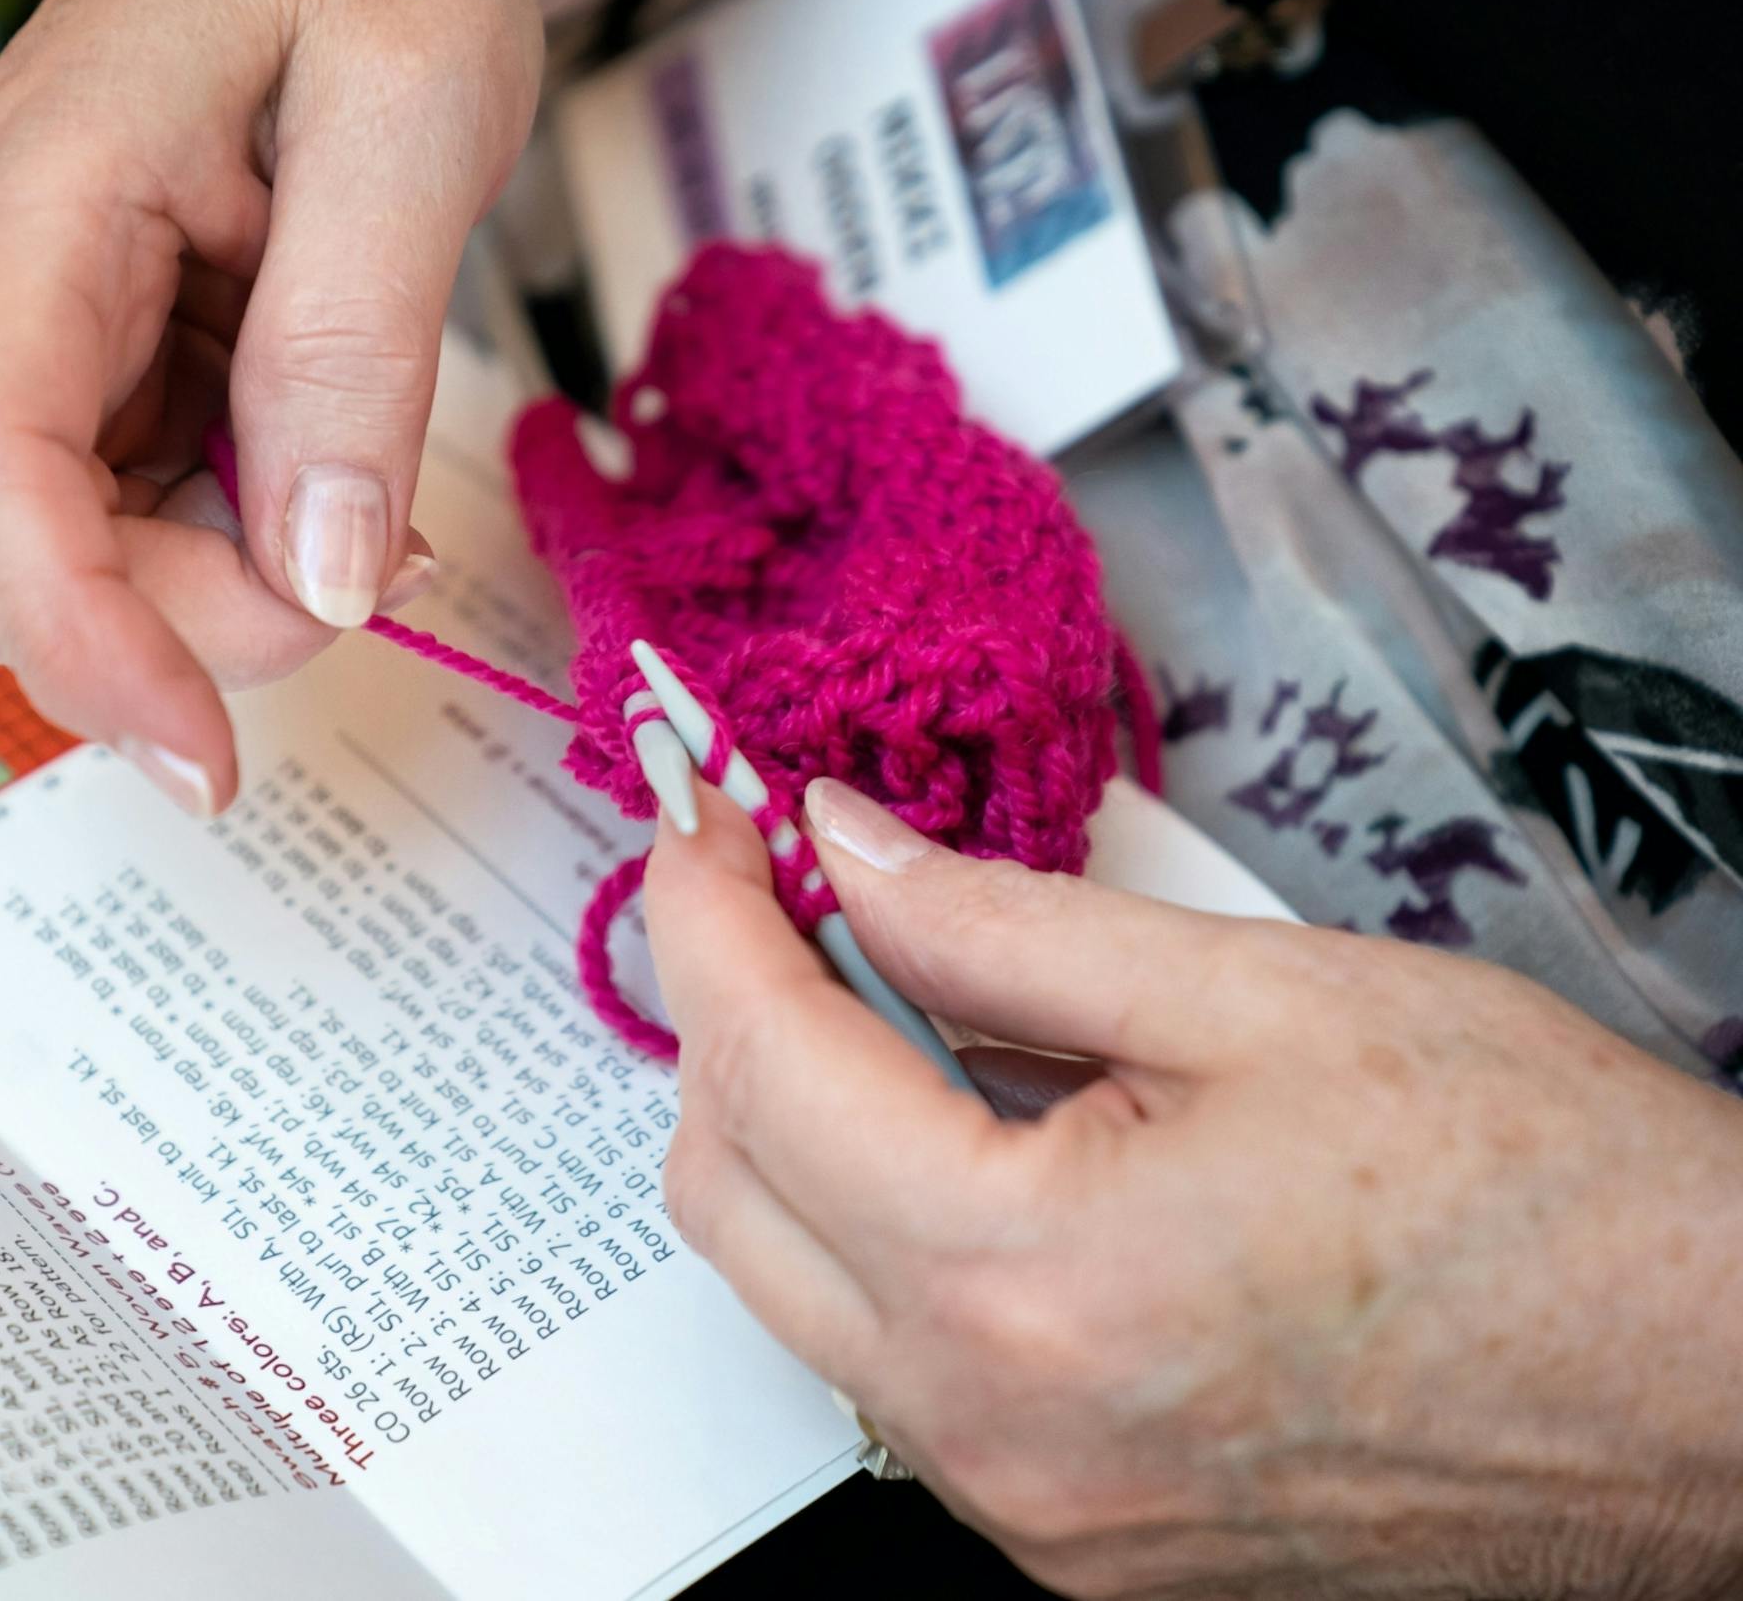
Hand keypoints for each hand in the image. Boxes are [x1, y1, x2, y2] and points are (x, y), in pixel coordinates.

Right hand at [0, 0, 540, 812]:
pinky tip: (330, 489)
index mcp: (29, 214)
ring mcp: (33, 330)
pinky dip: (238, 542)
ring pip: (78, 559)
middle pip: (20, 558)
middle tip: (363, 573)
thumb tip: (323, 568)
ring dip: (222, 588)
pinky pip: (138, 510)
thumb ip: (354, 352)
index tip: (202, 754)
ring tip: (365, 511)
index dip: (88, 647)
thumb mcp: (405, 124)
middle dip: (187, 624)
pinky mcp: (95, 359)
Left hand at [645, 776, 1742, 1599]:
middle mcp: (993, 1431)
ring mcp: (1028, 1508)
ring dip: (791, 1122)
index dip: (708, 917)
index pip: (762, 1065)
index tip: (708, 821)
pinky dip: (881, 1222)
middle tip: (779, 889)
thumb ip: (1002, 921)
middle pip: (730, 1190)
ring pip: (793, 1284)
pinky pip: (895, 1358)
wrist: (1707, 1390)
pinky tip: (963, 1128)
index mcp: (1023, 1283)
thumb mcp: (1254, 993)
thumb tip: (848, 852)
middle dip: (725, 1017)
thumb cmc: (1538, 1196)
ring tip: (877, 989)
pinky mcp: (1075, 1535)